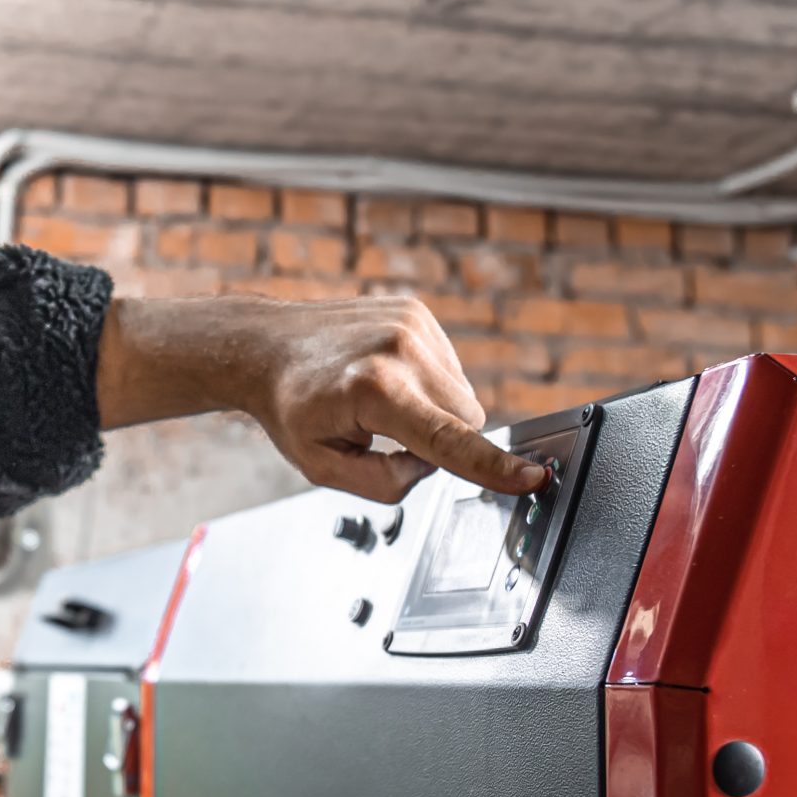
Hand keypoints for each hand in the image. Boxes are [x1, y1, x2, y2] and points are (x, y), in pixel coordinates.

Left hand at [97, 293, 546, 501]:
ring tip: (379, 403)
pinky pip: (450, 370)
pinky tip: (386, 378)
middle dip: (440, 440)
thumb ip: (384, 483)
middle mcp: (399, 349)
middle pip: (466, 421)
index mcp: (373, 391)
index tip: (533, 477)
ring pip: (463, 397)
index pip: (447, 440)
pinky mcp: (418, 312)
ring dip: (434, 411)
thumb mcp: (322, 468)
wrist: (264, 347)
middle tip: (385, 435)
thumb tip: (431, 466)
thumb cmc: (290, 409)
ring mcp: (412, 324)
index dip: (493, 466)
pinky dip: (428, 385)